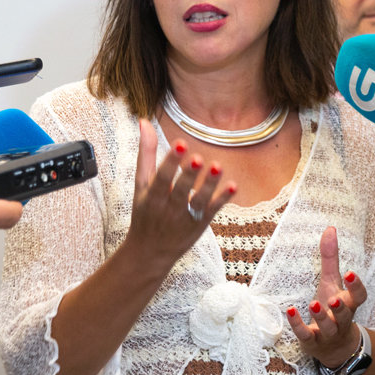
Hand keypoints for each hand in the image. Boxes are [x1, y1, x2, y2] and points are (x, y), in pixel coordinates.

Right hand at [122, 121, 235, 278]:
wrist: (150, 252)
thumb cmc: (145, 212)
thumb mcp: (141, 184)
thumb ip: (146, 153)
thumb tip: (144, 121)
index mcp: (152, 197)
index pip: (162, 177)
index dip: (171, 161)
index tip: (181, 143)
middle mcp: (169, 208)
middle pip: (181, 190)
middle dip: (189, 175)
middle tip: (198, 157)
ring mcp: (186, 217)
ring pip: (199, 201)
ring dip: (209, 185)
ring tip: (218, 167)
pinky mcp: (200, 224)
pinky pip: (213, 210)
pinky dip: (223, 199)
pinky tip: (233, 185)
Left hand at [285, 227, 368, 367]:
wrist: (334, 346)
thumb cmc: (333, 308)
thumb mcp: (332, 282)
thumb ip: (331, 257)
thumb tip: (330, 228)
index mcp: (348, 303)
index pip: (359, 297)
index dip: (356, 287)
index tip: (351, 273)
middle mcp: (341, 320)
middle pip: (345, 315)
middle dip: (341, 308)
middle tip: (334, 299)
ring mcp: (328, 333)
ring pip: (328, 328)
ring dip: (322, 317)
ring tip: (313, 304)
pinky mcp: (313, 342)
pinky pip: (306, 336)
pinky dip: (298, 325)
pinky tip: (291, 311)